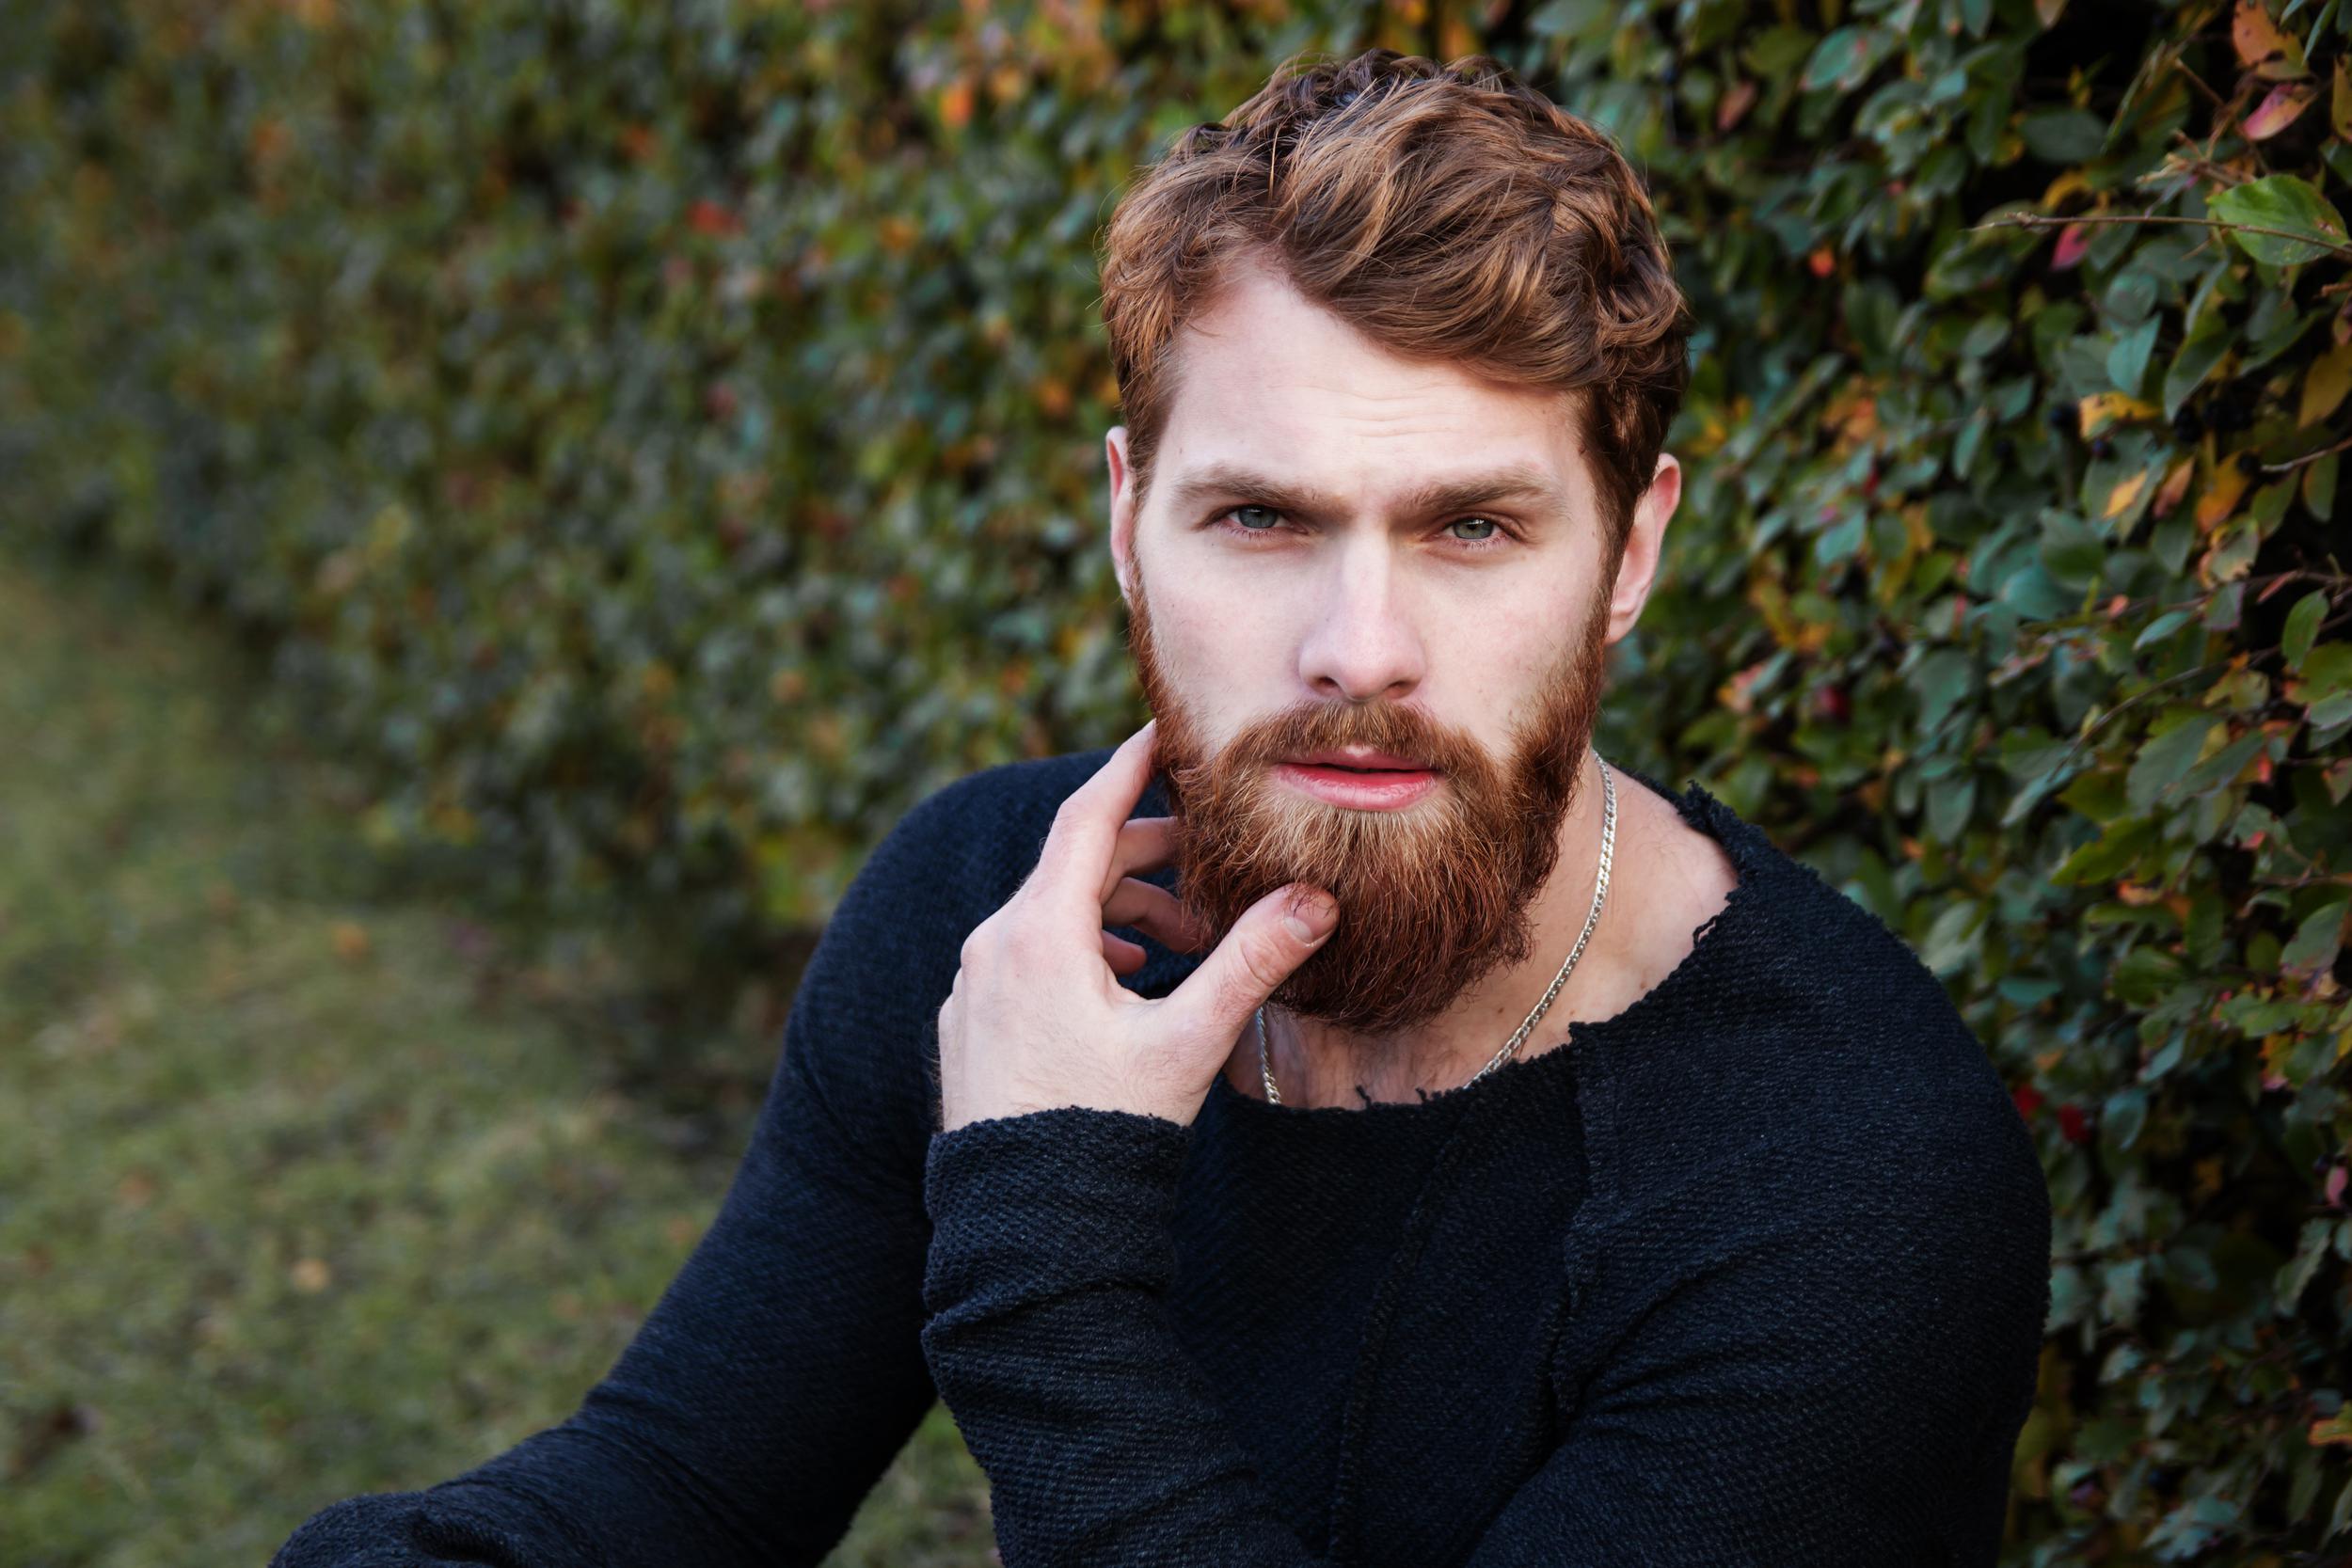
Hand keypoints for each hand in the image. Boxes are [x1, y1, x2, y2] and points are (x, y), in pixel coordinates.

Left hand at [935, 719, 1338, 1131]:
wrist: (1029, 1225)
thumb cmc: (1106, 1129)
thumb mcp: (1188, 1041)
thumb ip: (1251, 962)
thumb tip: (1318, 900)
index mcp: (1040, 933)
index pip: (1087, 816)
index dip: (1131, 767)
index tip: (1164, 731)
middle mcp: (992, 945)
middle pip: (1073, 864)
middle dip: (1145, 857)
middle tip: (1208, 869)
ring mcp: (972, 985)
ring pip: (1048, 913)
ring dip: (1116, 911)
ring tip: (1179, 944)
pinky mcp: (967, 1022)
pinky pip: (1022, 956)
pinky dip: (1076, 948)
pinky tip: (1121, 984)